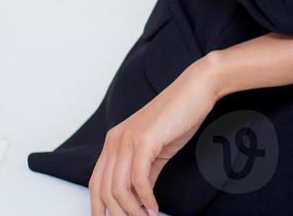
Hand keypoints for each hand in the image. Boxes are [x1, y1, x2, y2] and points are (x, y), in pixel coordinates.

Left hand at [88, 56, 220, 215]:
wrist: (196, 89)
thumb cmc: (179, 116)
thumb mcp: (156, 150)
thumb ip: (144, 174)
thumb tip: (139, 200)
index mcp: (114, 141)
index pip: (96, 182)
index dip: (98, 206)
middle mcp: (115, 140)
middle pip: (104, 189)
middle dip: (117, 213)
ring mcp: (128, 139)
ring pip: (119, 188)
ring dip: (132, 210)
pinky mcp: (144, 141)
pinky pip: (138, 180)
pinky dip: (145, 199)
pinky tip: (154, 206)